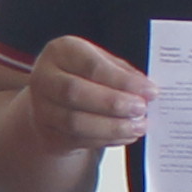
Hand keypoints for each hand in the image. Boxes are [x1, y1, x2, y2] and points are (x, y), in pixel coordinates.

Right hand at [18, 35, 152, 157]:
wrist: (55, 99)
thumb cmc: (84, 76)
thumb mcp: (103, 62)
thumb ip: (122, 73)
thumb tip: (146, 90)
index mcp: (60, 51)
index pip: (91, 66)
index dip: (122, 80)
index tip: (149, 90)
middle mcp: (44, 77)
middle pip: (75, 92)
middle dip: (113, 103)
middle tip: (141, 109)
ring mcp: (41, 108)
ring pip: (75, 122)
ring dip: (111, 127)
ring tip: (138, 126)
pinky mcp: (47, 133)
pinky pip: (77, 140)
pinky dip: (106, 140)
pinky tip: (125, 135)